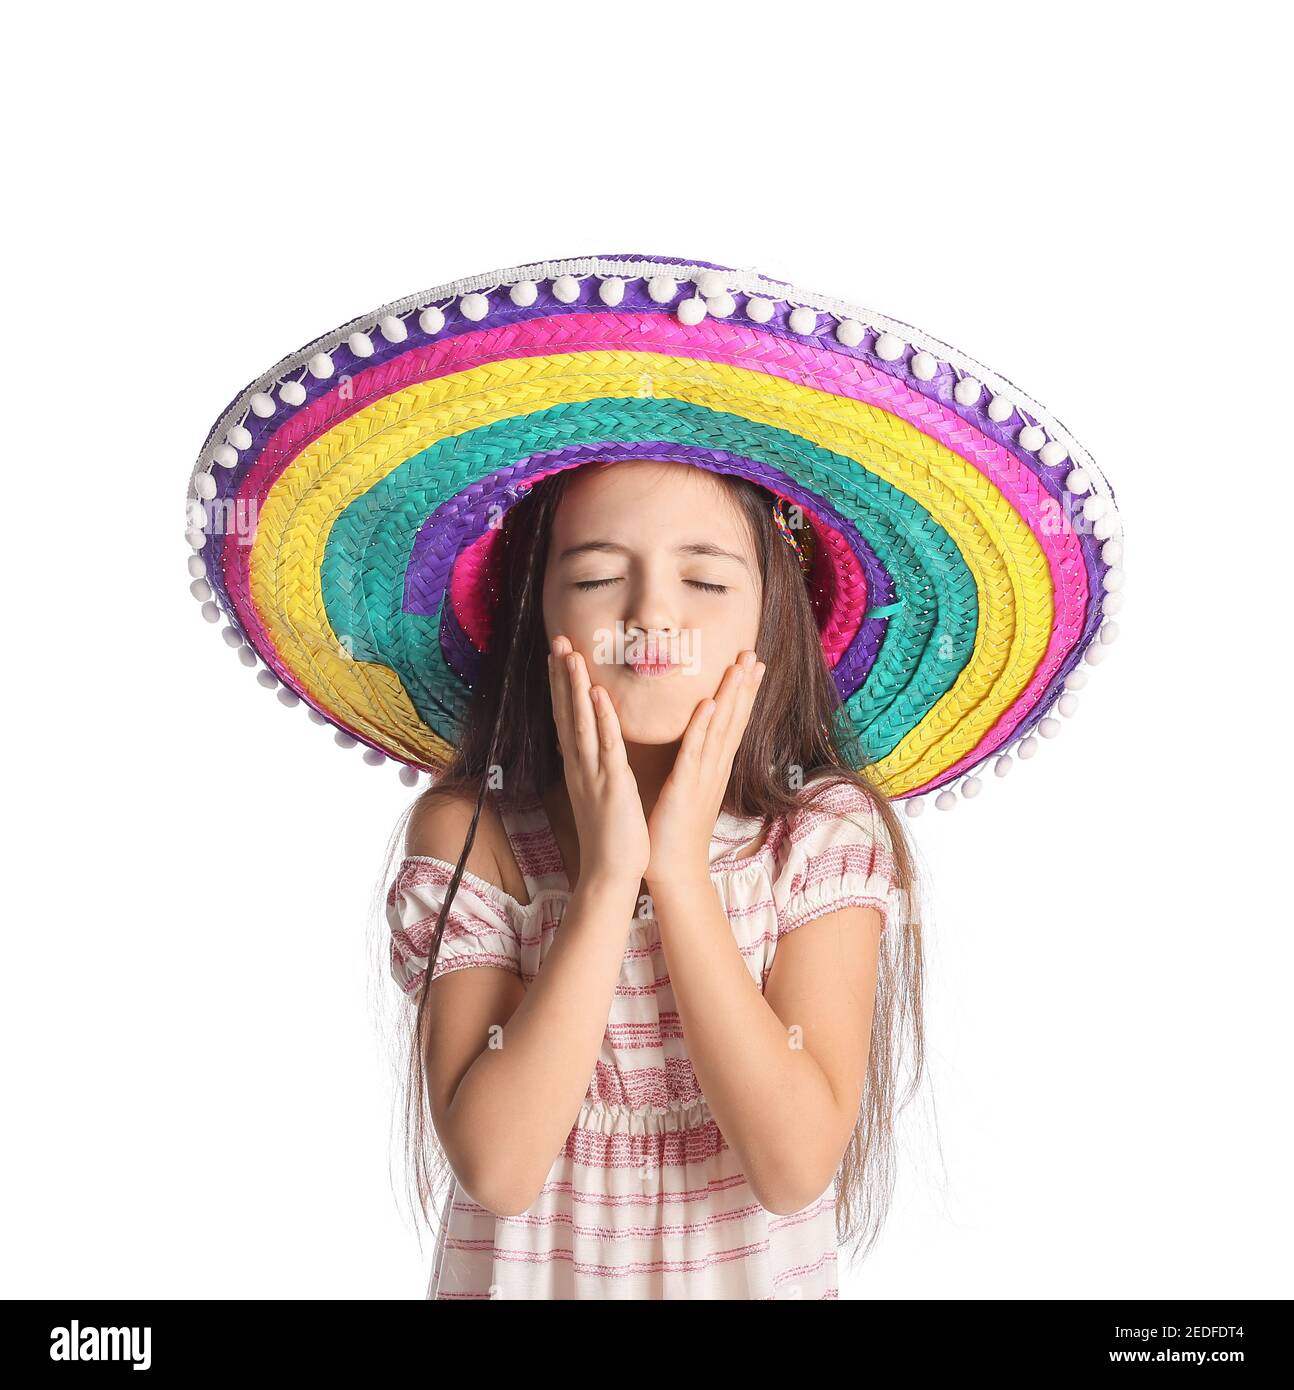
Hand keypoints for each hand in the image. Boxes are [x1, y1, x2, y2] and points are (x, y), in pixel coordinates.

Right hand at [547, 635, 650, 886]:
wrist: (610, 873)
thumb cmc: (610, 835)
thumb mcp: (597, 793)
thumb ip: (593, 767)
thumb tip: (588, 746)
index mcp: (579, 766)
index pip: (567, 717)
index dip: (561, 684)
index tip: (559, 654)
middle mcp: (580, 765)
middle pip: (566, 712)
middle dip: (561, 674)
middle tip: (557, 639)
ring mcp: (593, 774)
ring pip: (581, 723)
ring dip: (575, 687)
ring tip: (570, 654)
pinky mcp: (612, 786)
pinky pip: (606, 747)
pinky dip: (601, 720)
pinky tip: (597, 694)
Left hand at [645, 650, 765, 885]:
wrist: (673, 870)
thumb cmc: (675, 831)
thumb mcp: (688, 788)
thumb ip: (693, 763)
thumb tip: (696, 743)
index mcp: (714, 767)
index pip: (732, 722)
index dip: (743, 692)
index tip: (752, 663)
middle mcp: (715, 768)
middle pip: (734, 720)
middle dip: (745, 686)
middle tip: (755, 653)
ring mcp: (703, 777)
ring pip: (720, 729)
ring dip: (731, 696)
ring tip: (742, 666)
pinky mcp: (684, 789)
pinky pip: (694, 753)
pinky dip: (702, 728)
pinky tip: (709, 704)